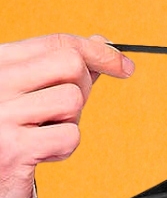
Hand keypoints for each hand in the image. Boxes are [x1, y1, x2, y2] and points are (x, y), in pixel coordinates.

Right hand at [0, 35, 134, 197]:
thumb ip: (61, 69)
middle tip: (64, 111)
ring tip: (42, 133)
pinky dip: (63, 148)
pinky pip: (69, 136)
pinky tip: (39, 154)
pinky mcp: (13, 147)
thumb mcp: (31, 92)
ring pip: (72, 100)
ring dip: (69, 122)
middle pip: (70, 64)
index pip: (56, 43)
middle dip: (82, 88)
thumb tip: (102, 43)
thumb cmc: (10, 133)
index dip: (98, 52)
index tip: (124, 65)